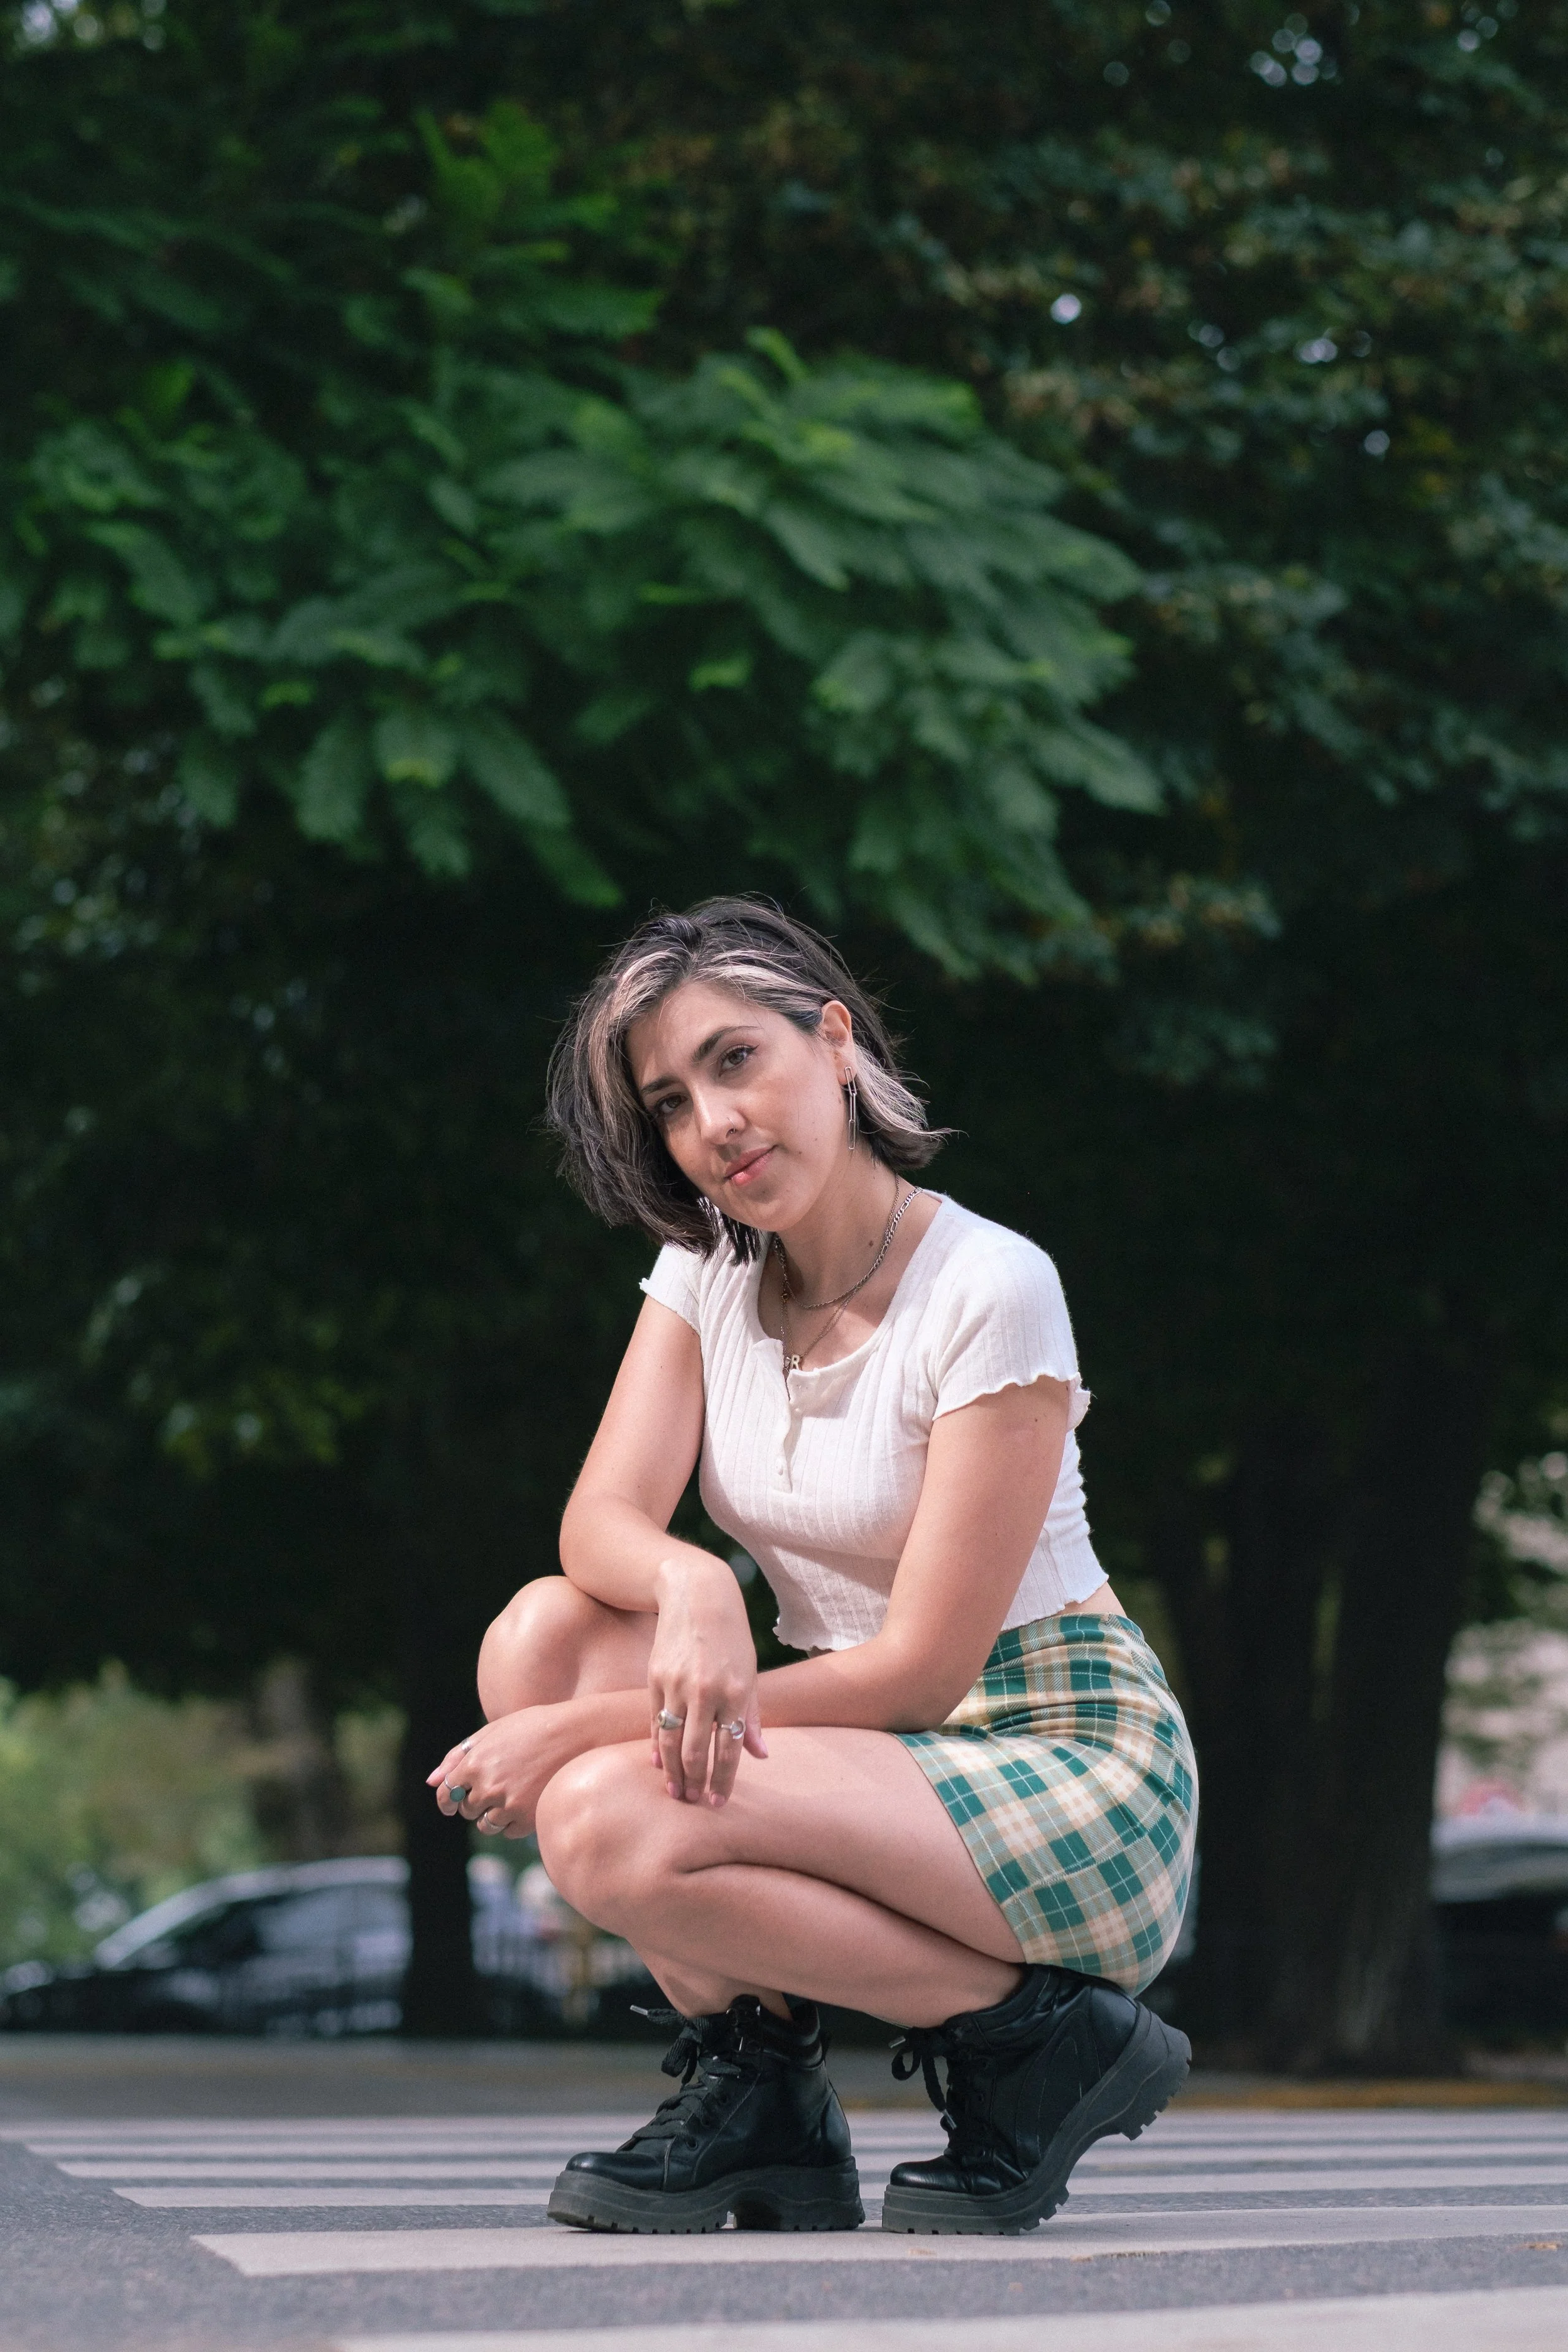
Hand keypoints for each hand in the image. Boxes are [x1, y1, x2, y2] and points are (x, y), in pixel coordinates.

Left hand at [426, 1705, 574, 1837]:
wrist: (578, 1734)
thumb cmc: (534, 1727)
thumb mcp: (492, 1732)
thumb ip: (457, 1756)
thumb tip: (431, 1782)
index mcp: (474, 1762)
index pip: (447, 1793)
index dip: (447, 1800)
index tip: (452, 1803)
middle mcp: (488, 1786)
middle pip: (467, 1810)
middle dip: (475, 1801)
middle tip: (497, 1786)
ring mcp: (509, 1804)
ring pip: (486, 1825)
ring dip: (493, 1815)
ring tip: (512, 1795)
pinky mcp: (529, 1818)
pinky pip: (509, 1831)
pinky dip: (513, 1822)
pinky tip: (527, 1801)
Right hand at [648, 1556, 767, 1806]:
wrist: (698, 1595)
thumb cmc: (731, 1638)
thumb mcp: (751, 1672)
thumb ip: (752, 1716)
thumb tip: (760, 1755)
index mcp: (737, 1691)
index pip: (729, 1749)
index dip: (723, 1780)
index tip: (718, 1802)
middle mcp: (706, 1690)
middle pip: (696, 1751)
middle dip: (695, 1782)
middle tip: (694, 1802)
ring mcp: (677, 1684)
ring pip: (671, 1740)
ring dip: (673, 1771)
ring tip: (676, 1792)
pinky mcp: (655, 1677)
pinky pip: (654, 1720)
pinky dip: (655, 1744)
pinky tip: (658, 1763)